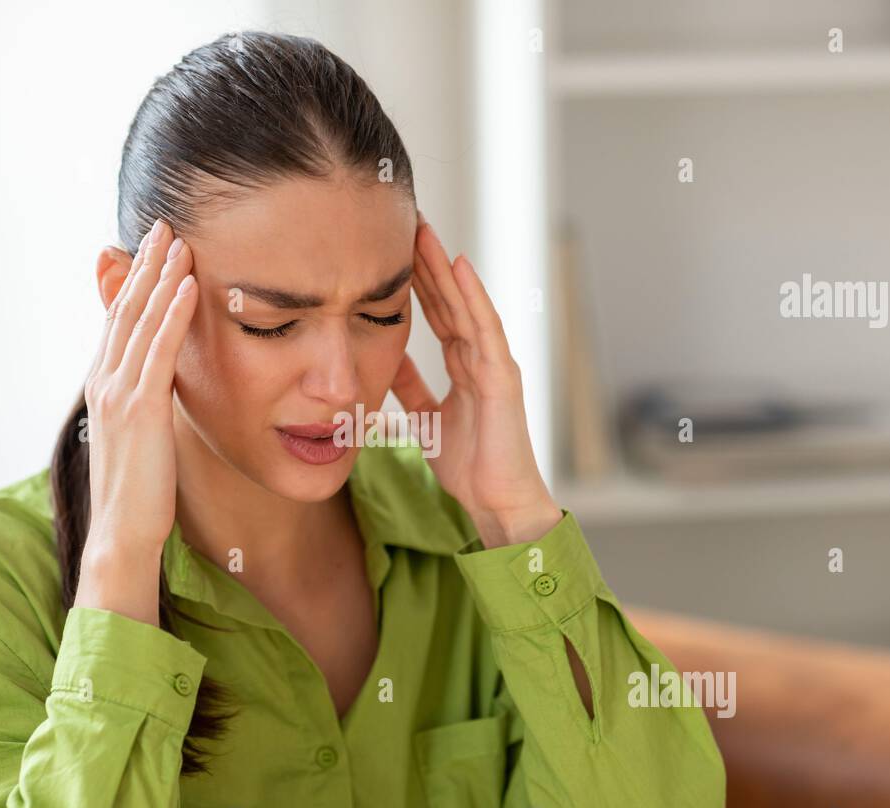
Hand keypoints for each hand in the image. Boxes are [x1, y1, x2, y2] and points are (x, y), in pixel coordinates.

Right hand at [74, 219, 197, 625]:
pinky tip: (188, 285)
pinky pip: (159, 351)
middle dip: (145, 264)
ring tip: (178, 239)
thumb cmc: (140, 492)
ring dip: (160, 276)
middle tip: (164, 223)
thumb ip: (146, 402)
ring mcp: (118, 393)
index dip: (136, 280)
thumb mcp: (141, 436)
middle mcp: (105, 381)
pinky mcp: (139, 410)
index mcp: (106, 385)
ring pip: (139, 321)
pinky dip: (172, 314)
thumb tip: (159, 385)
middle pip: (125, 309)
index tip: (154, 247)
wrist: (123, 534)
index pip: (121, 320)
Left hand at [390, 212, 560, 548]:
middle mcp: (481, 358)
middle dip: (428, 263)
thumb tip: (386, 363)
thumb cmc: (470, 466)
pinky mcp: (503, 375)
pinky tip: (458, 265)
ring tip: (425, 231)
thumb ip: (411, 391)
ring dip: (445, 267)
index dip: (418, 283)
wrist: (496, 502)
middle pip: (451, 301)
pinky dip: (472, 295)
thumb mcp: (426, 420)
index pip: (438, 314)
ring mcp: (495, 363)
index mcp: (464, 367)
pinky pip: (485, 327)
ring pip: (466, 304)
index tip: (392, 251)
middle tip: (407, 223)